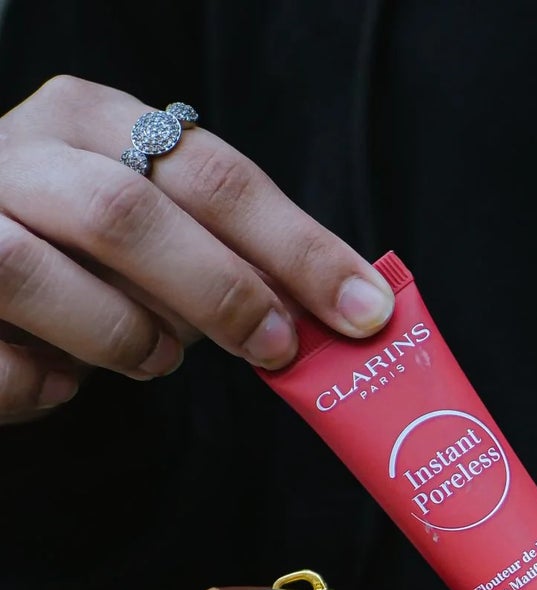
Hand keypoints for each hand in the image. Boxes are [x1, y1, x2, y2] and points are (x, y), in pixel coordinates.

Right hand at [0, 75, 395, 423]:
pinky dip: (44, 383)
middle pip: (126, 212)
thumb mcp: (148, 226)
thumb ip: (224, 251)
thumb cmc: (70, 252)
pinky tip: (61, 378)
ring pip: (36, 272)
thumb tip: (334, 309)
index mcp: (87, 121)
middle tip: (277, 349)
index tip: (364, 308)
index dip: (296, 246)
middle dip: (219, 290)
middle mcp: (14, 155)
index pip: (211, 174)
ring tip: (154, 359)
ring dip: (121, 335)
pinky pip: (0, 360)